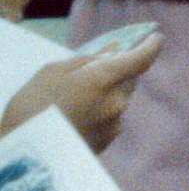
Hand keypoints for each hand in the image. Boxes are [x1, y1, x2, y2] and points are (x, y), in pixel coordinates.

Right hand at [1, 33, 162, 150]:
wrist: (29, 152)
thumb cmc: (33, 104)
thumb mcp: (52, 72)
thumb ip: (86, 61)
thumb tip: (112, 53)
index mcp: (103, 79)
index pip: (140, 60)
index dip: (151, 47)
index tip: (156, 38)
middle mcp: (117, 102)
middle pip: (129, 80)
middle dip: (119, 71)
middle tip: (96, 67)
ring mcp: (115, 124)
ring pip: (119, 99)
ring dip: (106, 92)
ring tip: (74, 96)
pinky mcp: (110, 140)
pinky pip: (111, 117)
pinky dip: (100, 110)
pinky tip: (75, 114)